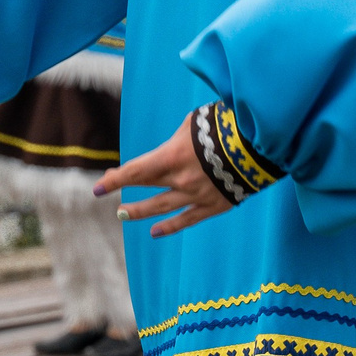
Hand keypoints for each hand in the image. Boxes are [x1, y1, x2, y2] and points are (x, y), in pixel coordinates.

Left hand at [94, 121, 233, 237]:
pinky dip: (170, 226)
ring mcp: (196, 195)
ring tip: (123, 214)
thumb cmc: (223, 126)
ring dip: (140, 211)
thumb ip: (177, 138)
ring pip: (161, 208)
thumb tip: (170, 149)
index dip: (114, 179)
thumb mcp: (194, 123)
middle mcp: (180, 180)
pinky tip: (155, 232)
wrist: (258, 146)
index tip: (98, 187)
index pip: (135, 171)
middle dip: (124, 191)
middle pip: (145, 188)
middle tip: (109, 196)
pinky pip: (187, 219)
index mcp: (172, 157)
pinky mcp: (213, 205)